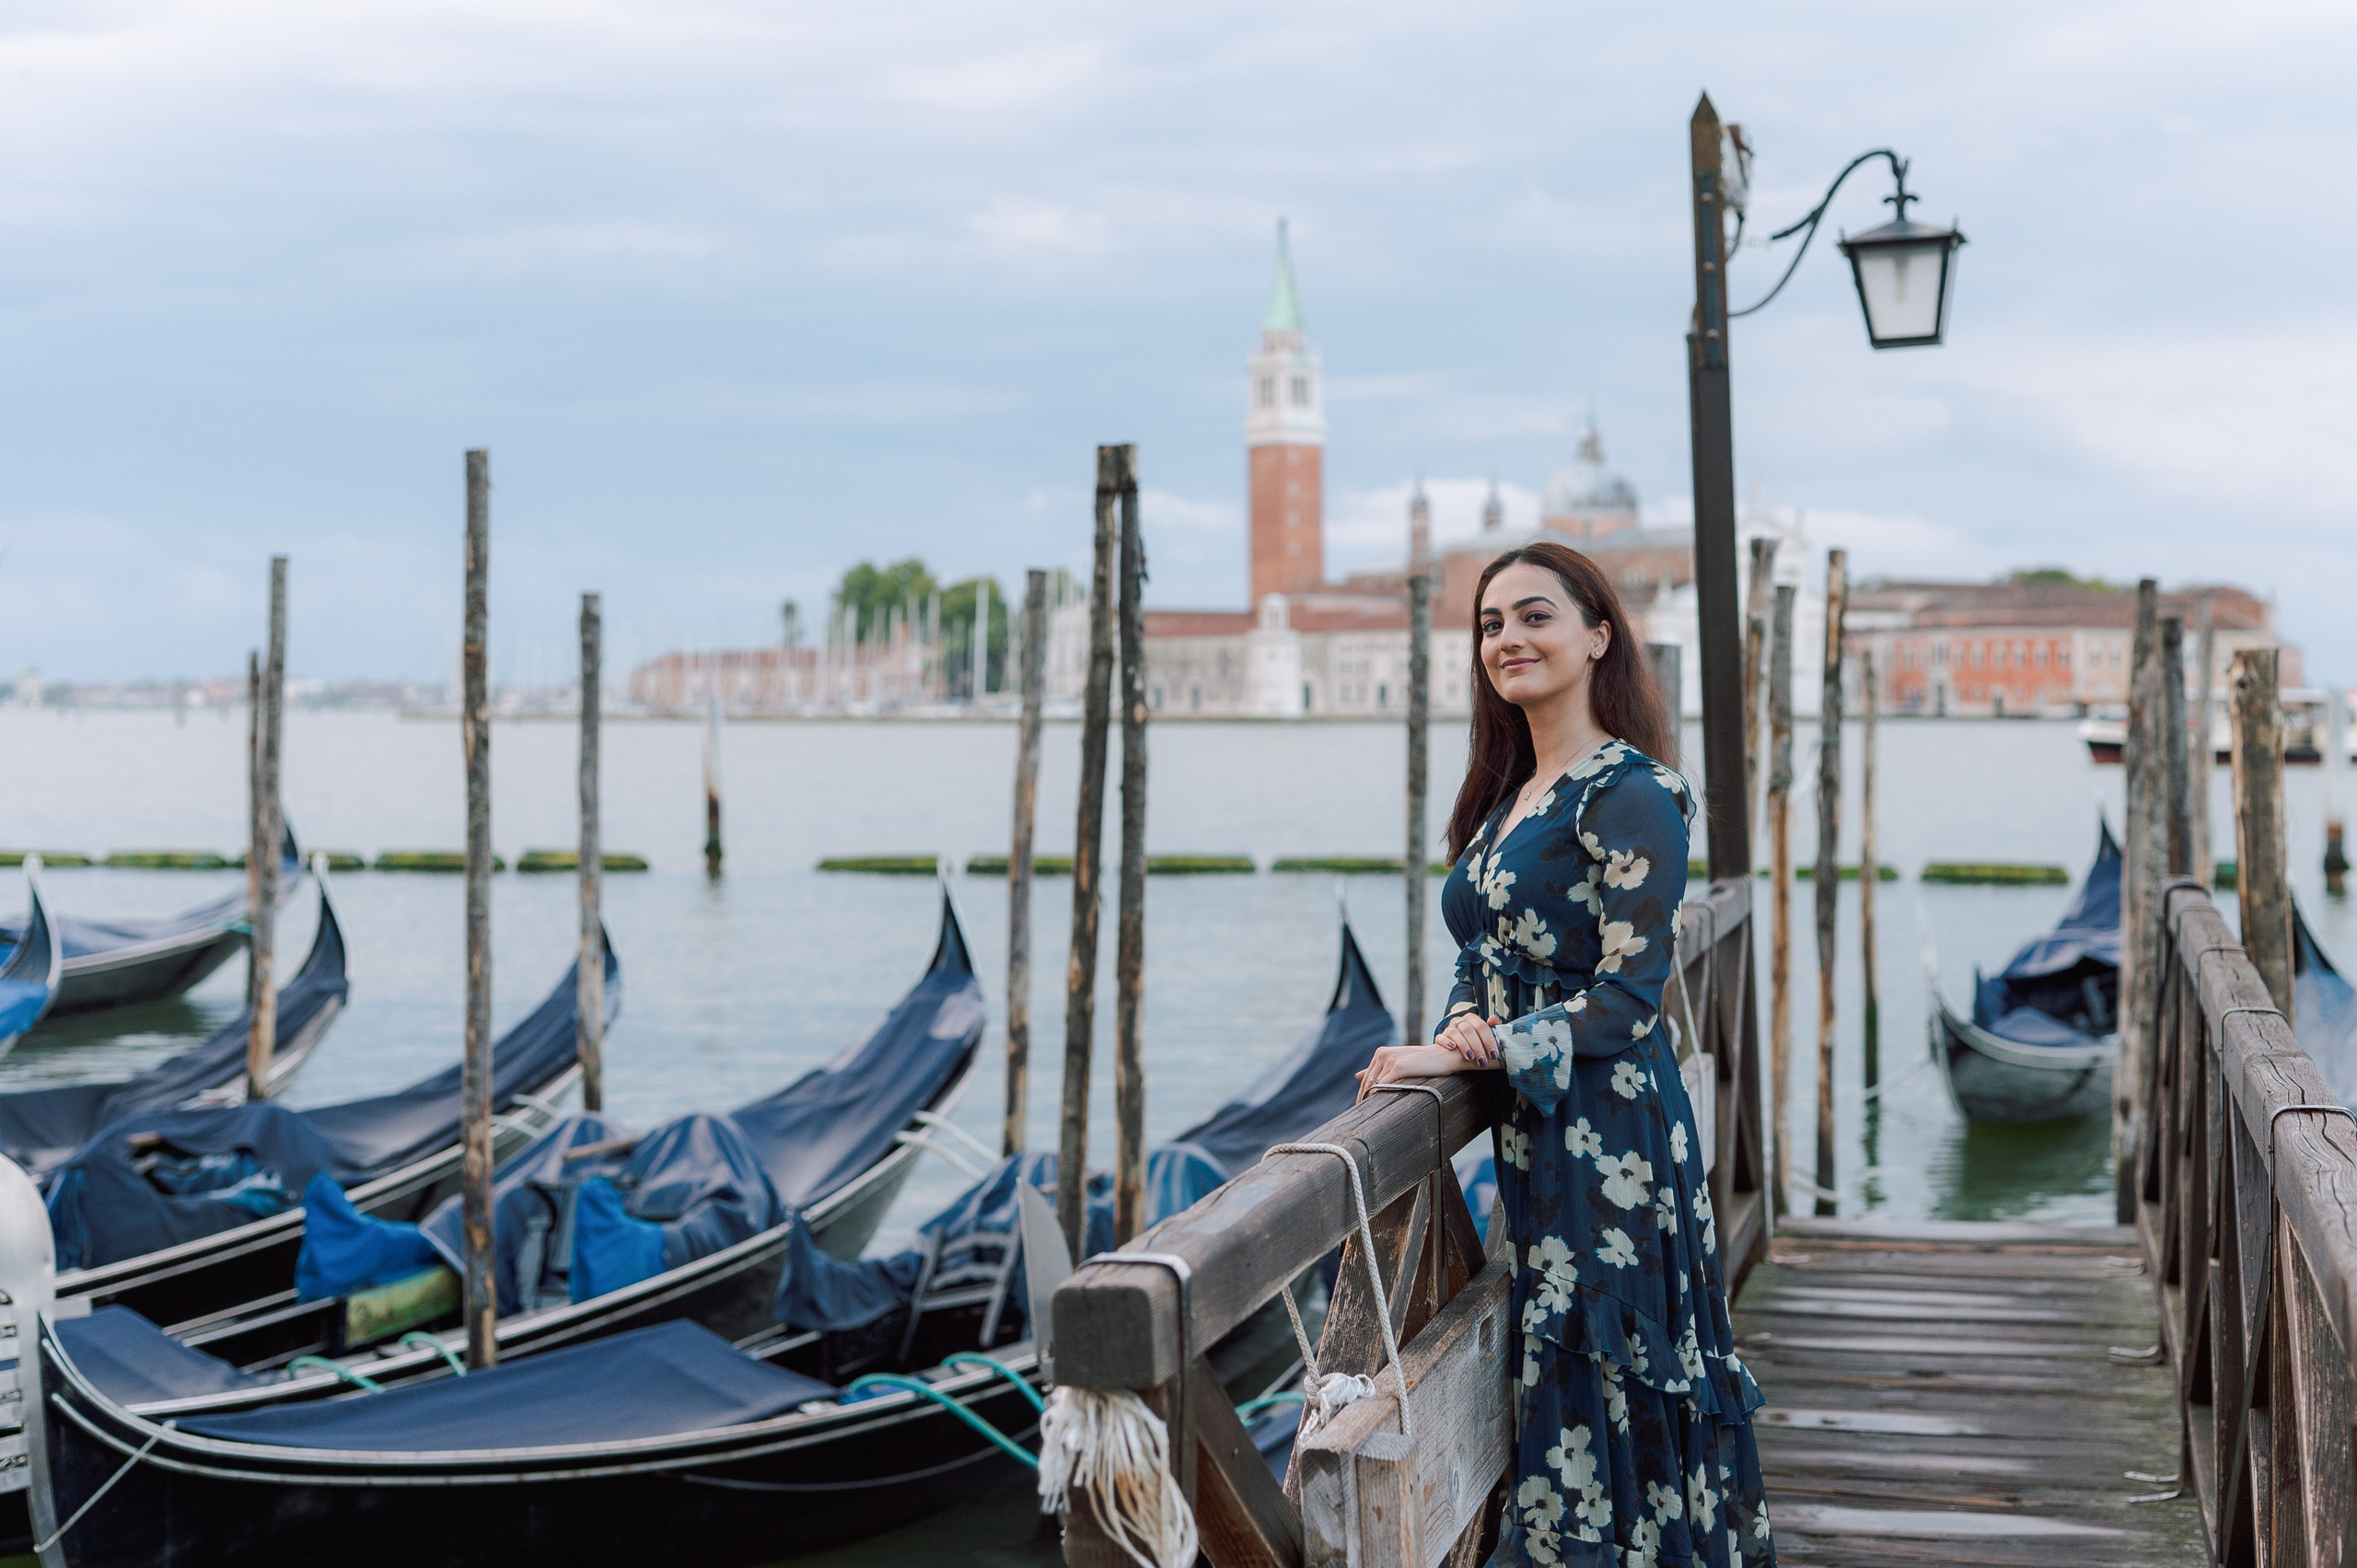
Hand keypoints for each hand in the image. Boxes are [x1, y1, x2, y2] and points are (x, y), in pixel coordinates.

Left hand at [1356, 1044, 1475, 1100]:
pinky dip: (1378, 1095)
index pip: (1367, 1076)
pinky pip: (1382, 1084)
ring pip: (1373, 1084)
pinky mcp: (1398, 1067)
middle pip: (1367, 1081)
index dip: (1362, 1091)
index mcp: (1381, 1052)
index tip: (1360, 1105)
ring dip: (1369, 1099)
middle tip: (1360, 1112)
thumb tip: (1356, 1076)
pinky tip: (1377, 1105)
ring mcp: (1390, 1059)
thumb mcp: (1399, 1062)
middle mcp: (1382, 1054)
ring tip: (1368, 1114)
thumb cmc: (1423, 1061)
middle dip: (1363, 1097)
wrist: (1443, 1056)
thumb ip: (1379, 1068)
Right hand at [1436, 1013, 1505, 1065]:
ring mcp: (1448, 1029)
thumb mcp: (1483, 1038)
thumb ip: (1490, 1028)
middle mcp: (1459, 1021)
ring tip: (1470, 1057)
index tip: (1494, 1054)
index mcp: (1472, 1019)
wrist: (1452, 1055)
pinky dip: (1446, 1042)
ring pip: (1454, 1032)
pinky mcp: (1440, 1038)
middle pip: (1468, 1029)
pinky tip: (1452, 1048)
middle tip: (1483, 1061)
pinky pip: (1441, 1037)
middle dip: (1477, 1046)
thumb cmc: (1473, 1046)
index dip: (1489, 1040)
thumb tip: (1495, 1019)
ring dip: (1463, 1045)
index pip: (1481, 1026)